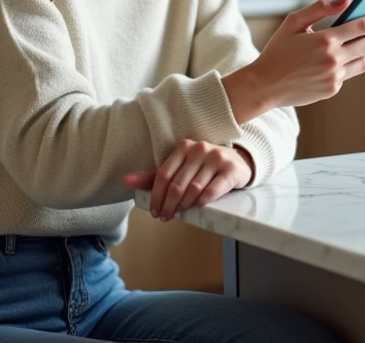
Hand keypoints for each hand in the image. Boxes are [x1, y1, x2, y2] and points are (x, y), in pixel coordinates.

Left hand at [122, 139, 252, 220]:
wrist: (239, 162)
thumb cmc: (204, 167)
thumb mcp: (181, 167)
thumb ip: (154, 176)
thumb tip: (125, 181)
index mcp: (183, 147)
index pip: (163, 174)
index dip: (156, 196)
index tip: (154, 211)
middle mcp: (200, 149)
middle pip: (177, 183)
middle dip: (168, 204)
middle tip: (165, 217)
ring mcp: (217, 158)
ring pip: (194, 188)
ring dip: (184, 205)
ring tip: (180, 213)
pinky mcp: (231, 170)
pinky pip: (213, 189)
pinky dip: (203, 201)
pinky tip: (198, 206)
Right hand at [222, 0, 364, 122]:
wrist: (265, 85)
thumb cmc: (278, 50)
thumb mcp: (294, 22)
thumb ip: (321, 8)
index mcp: (324, 40)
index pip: (362, 25)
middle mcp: (333, 60)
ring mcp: (334, 77)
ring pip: (363, 61)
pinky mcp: (332, 89)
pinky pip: (349, 73)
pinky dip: (351, 62)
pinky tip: (347, 55)